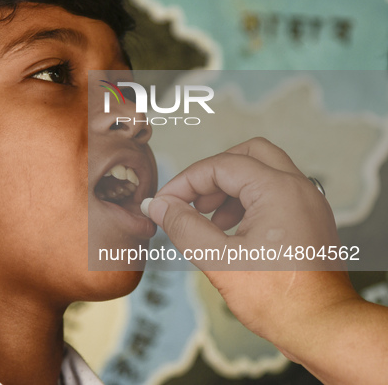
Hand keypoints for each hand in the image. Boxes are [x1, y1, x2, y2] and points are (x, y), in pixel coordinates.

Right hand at [145, 138, 383, 383]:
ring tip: (208, 218)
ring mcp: (307, 202)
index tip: (164, 203)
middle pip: (247, 154)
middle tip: (190, 199)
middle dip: (212, 174)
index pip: (220, 166)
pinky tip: (229, 228)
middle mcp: (298, 188)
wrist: (323, 328)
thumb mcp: (219, 261)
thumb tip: (160, 206)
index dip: (185, 182)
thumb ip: (184, 227)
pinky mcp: (309, 218)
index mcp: (278, 190)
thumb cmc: (279, 299)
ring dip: (229, 187)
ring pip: (261, 171)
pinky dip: (247, 200)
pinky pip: (273, 191)